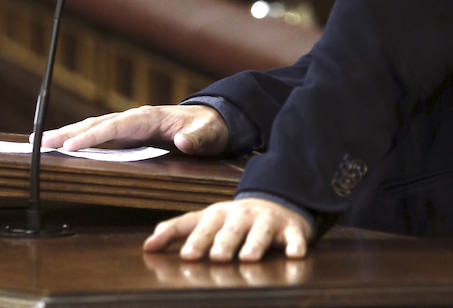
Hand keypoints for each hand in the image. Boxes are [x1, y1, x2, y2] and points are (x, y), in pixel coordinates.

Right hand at [36, 104, 227, 155]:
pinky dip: (81, 139)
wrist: (215, 120)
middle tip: (41, 143)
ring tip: (41, 143)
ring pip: (96, 127)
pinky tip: (64, 147)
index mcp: (151, 117)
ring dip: (70, 135)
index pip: (117, 125)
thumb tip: (183, 141)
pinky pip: (101, 136)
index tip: (72, 146)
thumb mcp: (210, 133)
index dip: (94, 136)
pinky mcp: (131, 135)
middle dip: (70, 132)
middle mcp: (137, 118)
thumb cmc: (211, 127)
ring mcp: (132, 125)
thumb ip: (198, 138)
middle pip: (99, 123)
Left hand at [143, 197, 311, 261]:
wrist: (276, 203)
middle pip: (232, 227)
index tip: (186, 256)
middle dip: (224, 241)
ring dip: (255, 243)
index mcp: (220, 214)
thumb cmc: (234, 220)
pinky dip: (295, 244)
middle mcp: (242, 215)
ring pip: (261, 231)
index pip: (205, 225)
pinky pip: (294, 236)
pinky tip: (295, 254)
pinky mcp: (291, 229)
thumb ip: (179, 229)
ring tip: (248, 258)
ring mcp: (267, 220)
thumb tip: (148, 243)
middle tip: (216, 256)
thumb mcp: (208, 220)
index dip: (196, 239)